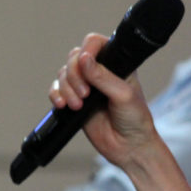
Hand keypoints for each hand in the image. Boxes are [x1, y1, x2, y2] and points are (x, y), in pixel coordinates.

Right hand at [48, 34, 157, 169]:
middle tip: (85, 94)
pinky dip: (56, 95)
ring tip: (78, 105)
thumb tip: (84, 59)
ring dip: (66, 88)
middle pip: (74, 58)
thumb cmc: (135, 119)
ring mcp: (86, 86)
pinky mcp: (75, 101)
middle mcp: (99, 72)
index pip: (95, 44)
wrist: (129, 147)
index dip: (86, 50)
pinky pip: (57, 90)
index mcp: (116, 64)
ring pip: (64, 74)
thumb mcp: (123, 95)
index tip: (85, 64)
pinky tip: (63, 105)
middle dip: (74, 75)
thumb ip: (104, 77)